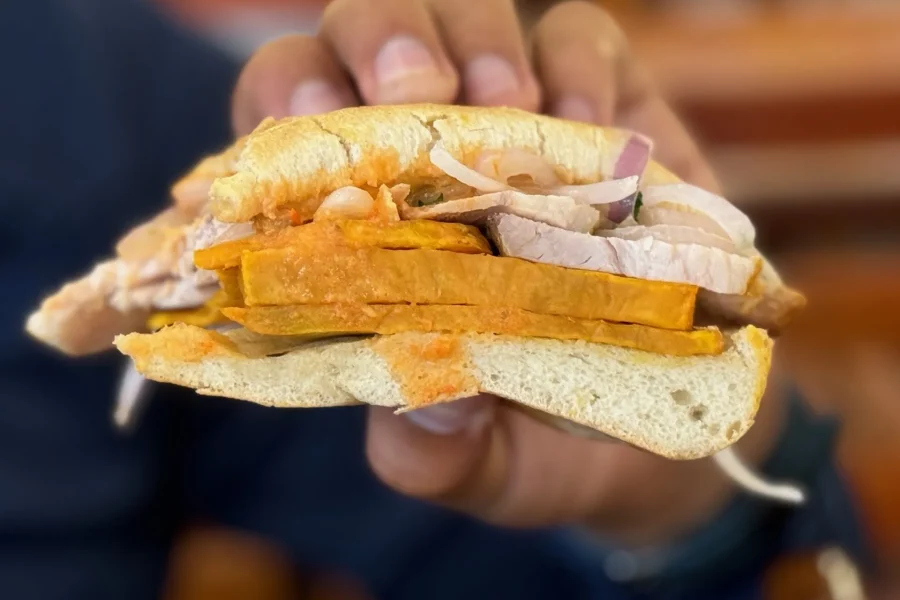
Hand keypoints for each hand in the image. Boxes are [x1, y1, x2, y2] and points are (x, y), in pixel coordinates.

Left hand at [231, 0, 783, 546]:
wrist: (665, 422)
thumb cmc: (545, 440)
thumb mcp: (486, 467)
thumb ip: (438, 455)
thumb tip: (426, 411)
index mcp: (365, 234)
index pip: (286, 138)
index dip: (282, 117)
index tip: (310, 139)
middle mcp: (425, 160)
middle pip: (357, 44)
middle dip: (378, 45)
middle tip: (418, 92)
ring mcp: (513, 124)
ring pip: (459, 13)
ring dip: (471, 41)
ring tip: (507, 105)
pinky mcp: (602, 110)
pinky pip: (575, 38)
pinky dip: (575, 67)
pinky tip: (587, 127)